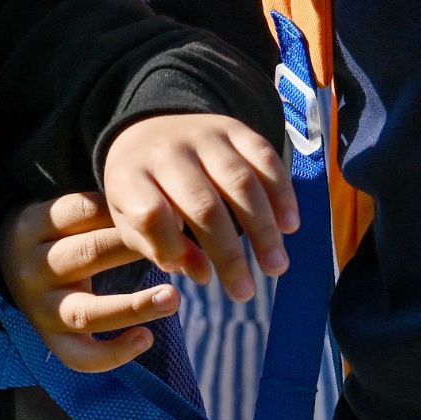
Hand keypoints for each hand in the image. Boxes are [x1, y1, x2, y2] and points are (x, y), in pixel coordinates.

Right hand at [0, 192, 182, 371]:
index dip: (125, 211)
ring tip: (173, 299)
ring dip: (134, 306)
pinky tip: (146, 339)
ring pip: (86, 311)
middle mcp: (33, 267)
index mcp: (34, 224)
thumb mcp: (64, 212)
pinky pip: (79, 355)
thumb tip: (171, 214)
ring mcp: (40, 307)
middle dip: (137, 250)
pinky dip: (113, 353)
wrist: (5, 267)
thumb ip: (104, 209)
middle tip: (181, 249)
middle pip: (90, 254)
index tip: (164, 212)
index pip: (82, 211)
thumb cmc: (54, 233)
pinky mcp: (50, 339)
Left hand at [102, 112, 295, 302]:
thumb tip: (203, 274)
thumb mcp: (132, 222)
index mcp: (131, 177)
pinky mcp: (233, 126)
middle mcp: (167, 152)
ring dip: (263, 229)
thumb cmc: (142, 191)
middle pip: (203, 205)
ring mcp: (202, 135)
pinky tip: (290, 225)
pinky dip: (282, 193)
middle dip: (229, 254)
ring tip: (276, 267)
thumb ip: (160, 249)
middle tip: (246, 293)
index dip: (171, 248)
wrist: (149, 132)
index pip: (151, 214)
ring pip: (240, 182)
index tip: (197, 276)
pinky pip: (264, 156)